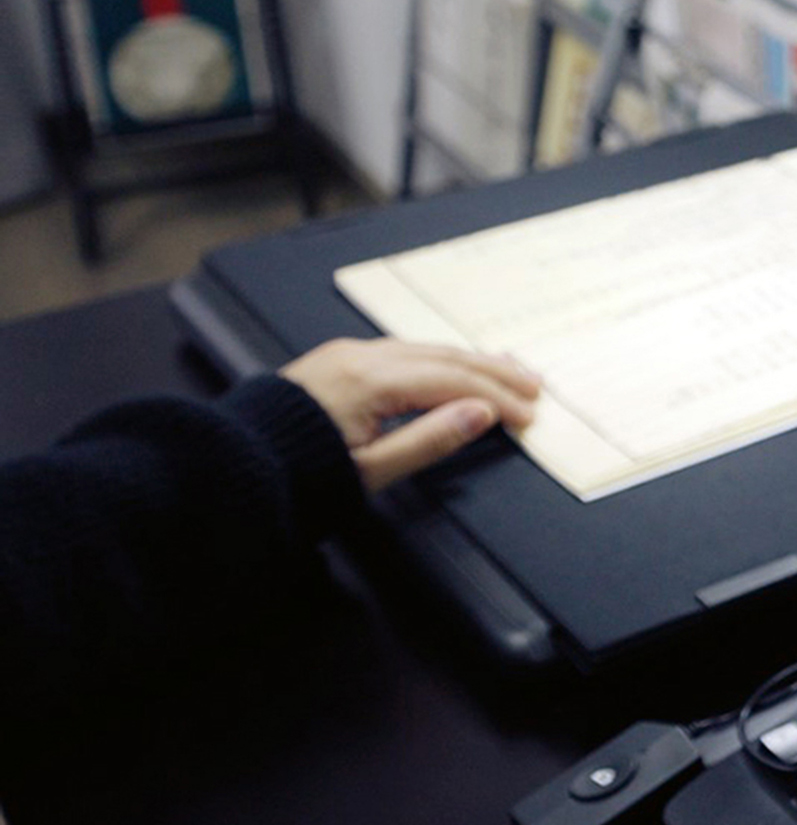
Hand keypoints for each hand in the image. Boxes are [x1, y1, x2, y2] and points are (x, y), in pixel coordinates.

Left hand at [279, 339, 542, 493]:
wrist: (233, 465)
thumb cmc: (298, 475)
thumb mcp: (370, 470)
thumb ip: (430, 440)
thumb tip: (481, 414)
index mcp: (372, 381)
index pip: (452, 383)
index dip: (496, 398)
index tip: (527, 415)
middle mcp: (362, 356)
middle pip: (445, 357)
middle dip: (494, 372)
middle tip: (534, 385)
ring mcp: (348, 354)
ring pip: (425, 349)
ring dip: (470, 361)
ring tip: (507, 369)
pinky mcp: (338, 359)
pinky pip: (402, 350)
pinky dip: (438, 358)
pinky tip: (453, 364)